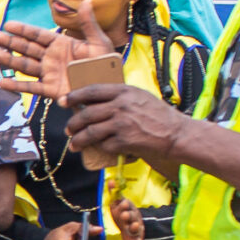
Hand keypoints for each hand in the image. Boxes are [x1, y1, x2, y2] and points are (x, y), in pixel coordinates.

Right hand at [0, 0, 115, 99]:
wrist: (108, 90)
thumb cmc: (106, 65)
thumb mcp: (99, 42)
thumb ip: (89, 23)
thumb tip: (87, 0)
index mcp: (62, 44)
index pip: (38, 35)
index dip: (23, 30)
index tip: (8, 25)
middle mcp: (52, 58)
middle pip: (27, 48)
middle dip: (10, 43)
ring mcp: (49, 74)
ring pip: (25, 66)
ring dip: (9, 61)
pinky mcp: (51, 90)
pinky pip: (31, 88)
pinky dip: (17, 86)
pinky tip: (2, 83)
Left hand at [63, 82, 186, 171]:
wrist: (175, 133)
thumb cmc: (158, 114)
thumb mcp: (139, 96)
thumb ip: (119, 96)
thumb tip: (94, 101)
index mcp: (124, 91)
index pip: (92, 91)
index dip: (74, 96)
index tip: (63, 101)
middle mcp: (121, 106)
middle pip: (87, 114)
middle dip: (73, 124)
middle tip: (68, 130)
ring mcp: (122, 123)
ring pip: (90, 132)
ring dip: (78, 140)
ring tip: (74, 144)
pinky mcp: (125, 140)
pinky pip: (104, 145)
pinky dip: (100, 148)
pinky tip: (98, 149)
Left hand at [108, 195, 145, 239]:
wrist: (132, 226)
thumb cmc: (122, 213)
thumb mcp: (117, 203)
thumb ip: (114, 194)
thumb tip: (111, 181)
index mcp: (128, 209)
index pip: (126, 206)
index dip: (124, 205)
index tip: (123, 203)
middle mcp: (133, 218)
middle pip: (131, 216)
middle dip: (128, 215)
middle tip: (124, 215)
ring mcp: (136, 228)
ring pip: (136, 227)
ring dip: (135, 227)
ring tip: (134, 226)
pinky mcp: (137, 238)